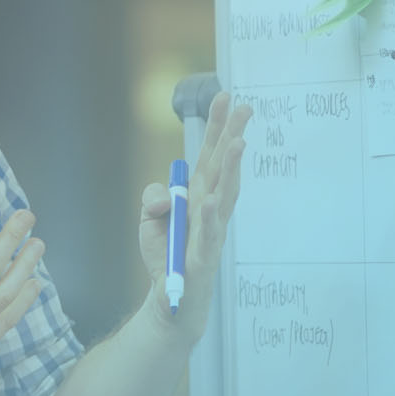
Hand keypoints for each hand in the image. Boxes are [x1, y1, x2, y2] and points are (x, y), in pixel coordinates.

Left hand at [138, 91, 251, 342]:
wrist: (170, 298)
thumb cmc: (166, 255)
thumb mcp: (149, 220)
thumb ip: (154, 199)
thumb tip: (165, 197)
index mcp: (199, 196)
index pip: (209, 156)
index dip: (217, 127)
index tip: (226, 97)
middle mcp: (210, 208)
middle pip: (221, 168)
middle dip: (231, 136)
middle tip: (244, 106)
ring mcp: (211, 231)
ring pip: (223, 195)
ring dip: (230, 170)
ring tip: (237, 143)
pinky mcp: (203, 256)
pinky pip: (207, 233)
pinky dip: (208, 216)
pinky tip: (209, 199)